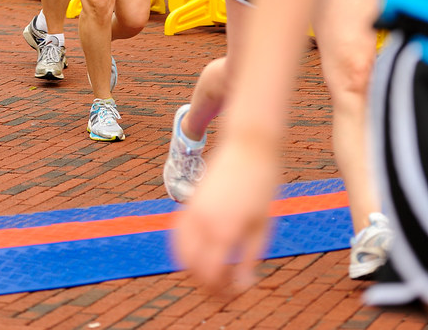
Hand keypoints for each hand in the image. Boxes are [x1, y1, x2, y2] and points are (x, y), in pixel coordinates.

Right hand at [173, 136, 277, 291]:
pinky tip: (198, 253)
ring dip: (193, 269)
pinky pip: (177, 234)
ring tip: (212, 274)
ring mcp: (193, 211)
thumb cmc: (262, 185)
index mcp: (225, 231)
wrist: (248, 146)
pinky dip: (182, 249)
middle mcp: (204, 223)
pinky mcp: (190, 202)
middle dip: (207, 286)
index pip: (213, 276)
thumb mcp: (262, 226)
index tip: (236, 294)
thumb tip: (242, 285)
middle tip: (226, 289)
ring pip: (180, 253)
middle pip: (194, 269)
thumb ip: (249, 258)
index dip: (222, 293)